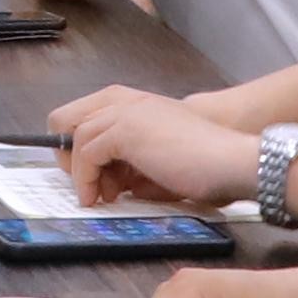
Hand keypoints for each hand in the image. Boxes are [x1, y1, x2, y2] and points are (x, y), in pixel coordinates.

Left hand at [55, 85, 261, 211]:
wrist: (232, 160)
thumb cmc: (206, 164)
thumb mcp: (158, 163)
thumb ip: (132, 166)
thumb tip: (110, 183)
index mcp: (135, 105)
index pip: (84, 116)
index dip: (76, 147)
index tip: (86, 174)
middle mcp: (125, 101)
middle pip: (66, 118)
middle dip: (67, 153)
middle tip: (85, 183)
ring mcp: (124, 112)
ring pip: (74, 137)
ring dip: (80, 173)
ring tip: (100, 196)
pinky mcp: (125, 129)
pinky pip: (85, 152)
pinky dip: (85, 178)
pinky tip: (99, 196)